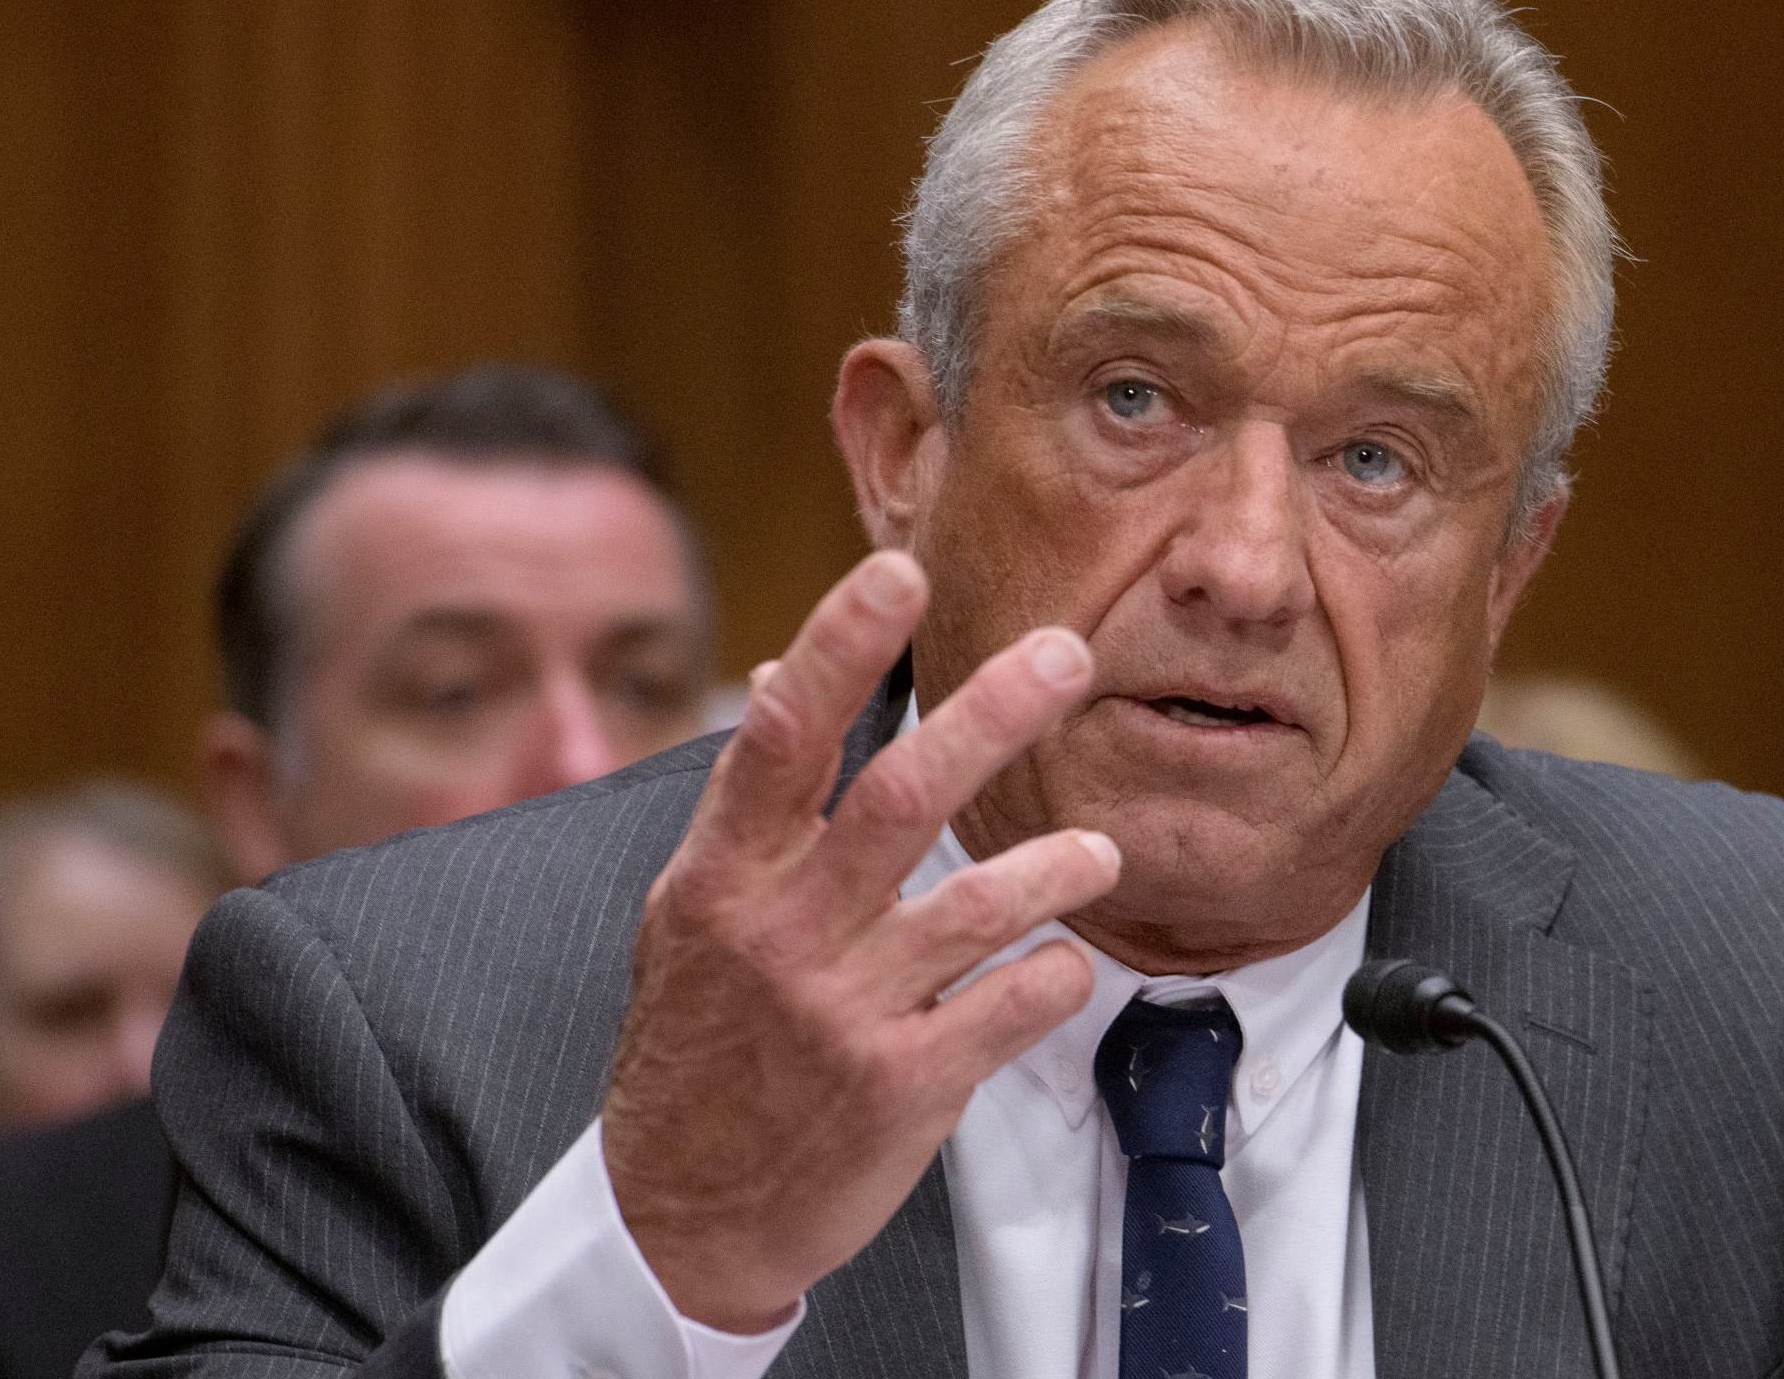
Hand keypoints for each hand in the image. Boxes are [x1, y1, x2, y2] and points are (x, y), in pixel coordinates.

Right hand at [601, 549, 1114, 1332]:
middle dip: (995, 714)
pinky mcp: (902, 1087)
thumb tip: (771, 674)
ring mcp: (844, 1012)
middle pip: (902, 795)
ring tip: (1101, 849)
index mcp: (722, 877)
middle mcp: (782, 932)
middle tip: (1069, 655)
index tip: (900, 571)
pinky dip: (1052, 976)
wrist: (681, 1212)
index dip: (841, 647)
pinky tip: (1066, 962)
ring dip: (1053, 866)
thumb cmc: (698, 1045)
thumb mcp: (691, 916)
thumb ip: (747, 806)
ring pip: (973, 905)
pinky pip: (1007, 1009)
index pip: (783, 737)